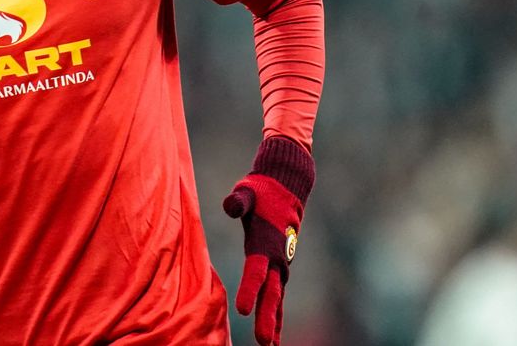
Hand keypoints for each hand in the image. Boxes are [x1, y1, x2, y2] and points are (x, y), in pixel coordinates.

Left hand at [222, 136, 314, 344]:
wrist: (287, 186)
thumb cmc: (261, 190)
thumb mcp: (247, 191)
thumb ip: (238, 200)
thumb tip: (230, 206)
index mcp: (265, 243)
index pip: (256, 271)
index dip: (250, 290)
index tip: (244, 311)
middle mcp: (276, 258)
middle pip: (271, 293)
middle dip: (267, 318)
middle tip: (263, 343)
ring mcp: (281, 264)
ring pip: (277, 298)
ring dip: (274, 322)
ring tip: (269, 345)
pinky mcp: (280, 267)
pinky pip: (278, 295)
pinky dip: (276, 314)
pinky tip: (273, 334)